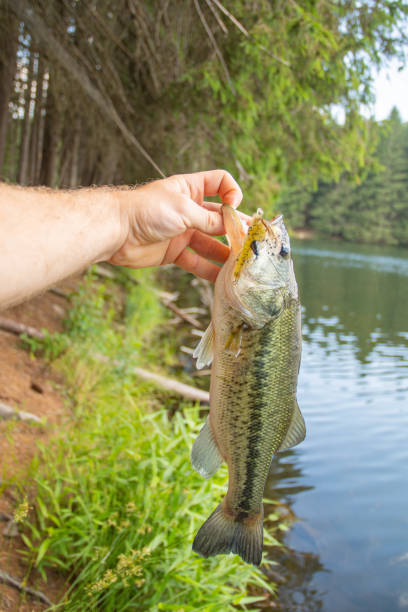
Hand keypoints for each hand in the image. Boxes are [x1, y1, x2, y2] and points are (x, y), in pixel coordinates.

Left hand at [109, 170, 243, 281]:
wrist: (115, 231)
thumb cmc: (145, 210)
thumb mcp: (183, 209)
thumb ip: (209, 220)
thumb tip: (231, 227)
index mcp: (190, 189)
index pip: (220, 183)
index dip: (232, 193)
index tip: (235, 208)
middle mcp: (189, 209)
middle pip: (219, 218)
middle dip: (235, 230)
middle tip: (250, 244)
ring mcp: (182, 231)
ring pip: (210, 243)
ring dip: (225, 254)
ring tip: (240, 266)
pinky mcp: (173, 252)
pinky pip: (196, 262)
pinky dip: (208, 270)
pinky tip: (222, 279)